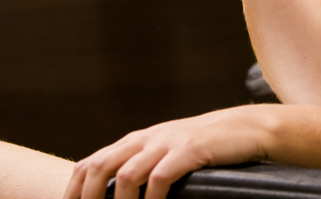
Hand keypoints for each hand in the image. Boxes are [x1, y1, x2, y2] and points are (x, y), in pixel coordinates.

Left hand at [64, 106, 271, 198]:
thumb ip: (141, 167)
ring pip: (127, 174)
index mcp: (135, 142)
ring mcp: (167, 143)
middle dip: (88, 198)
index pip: (91, 163)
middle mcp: (146, 140)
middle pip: (100, 166)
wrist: (246, 128)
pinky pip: (161, 177)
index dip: (74, 190)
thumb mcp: (166, 153)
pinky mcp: (190, 150)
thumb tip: (115, 194)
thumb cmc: (204, 149)